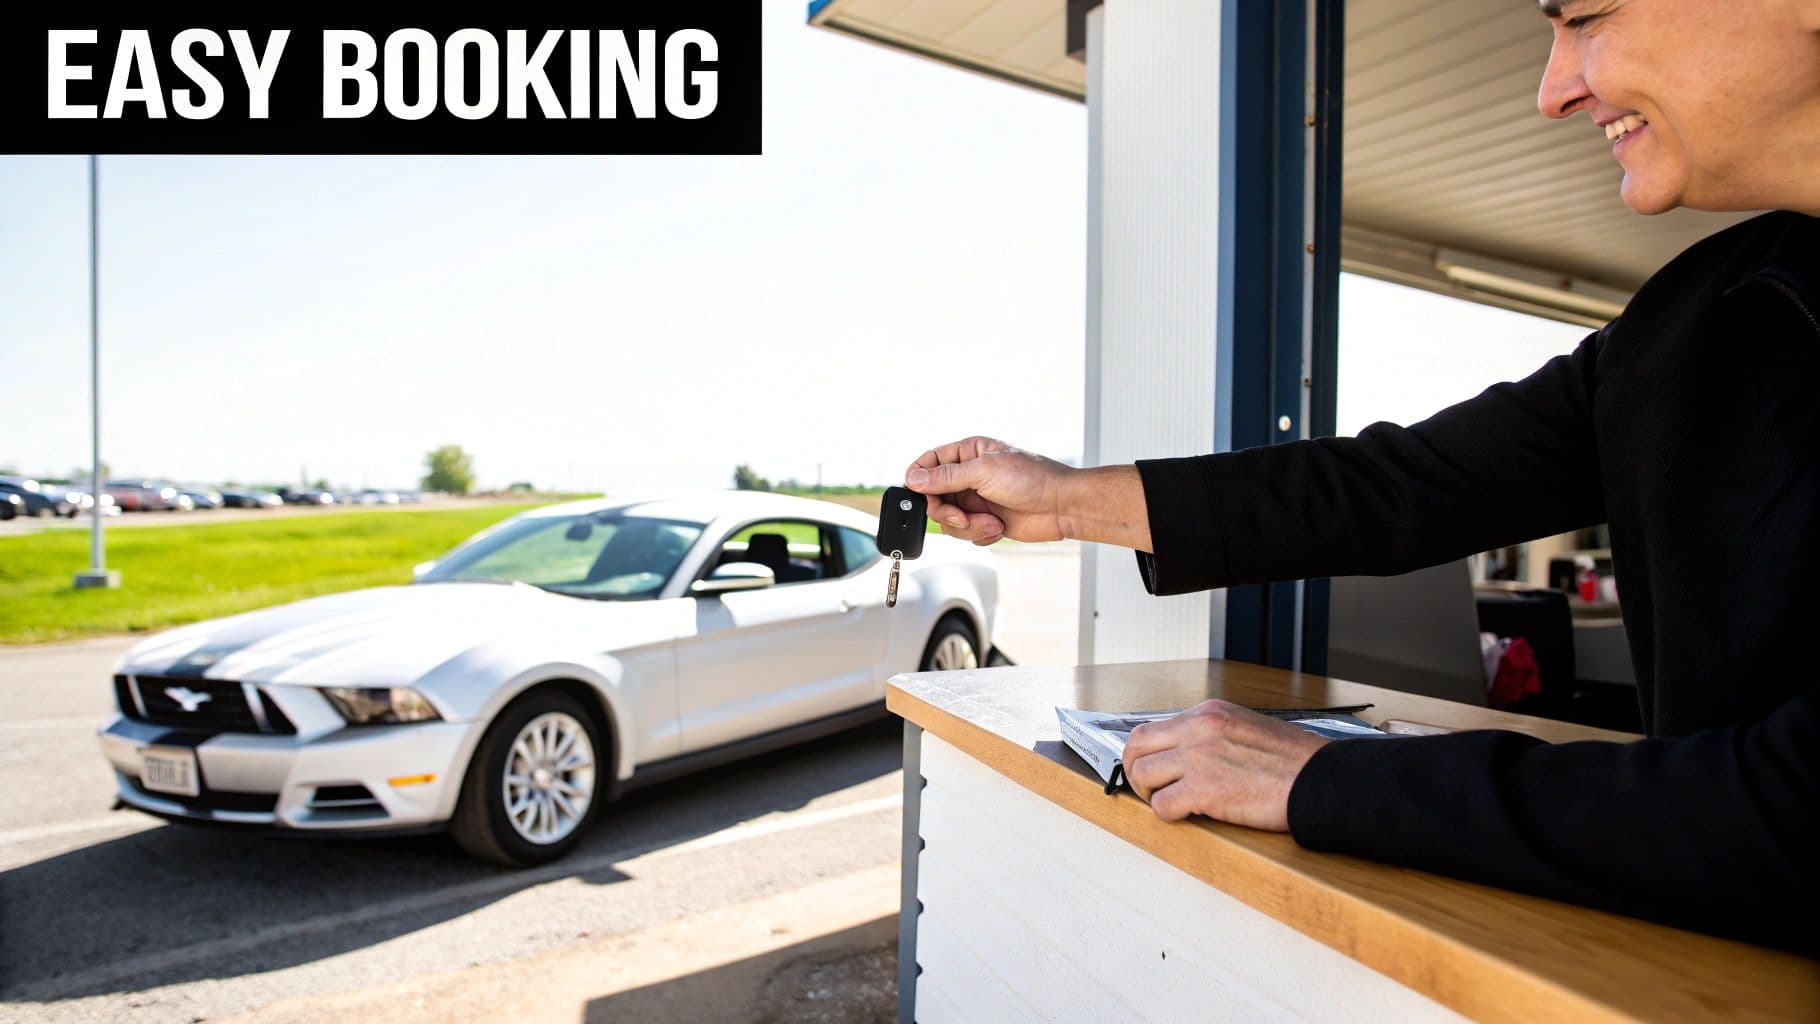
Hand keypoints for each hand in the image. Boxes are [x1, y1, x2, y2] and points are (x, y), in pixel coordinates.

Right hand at [905, 437, 1069, 544]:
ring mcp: (976, 500)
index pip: (929, 462)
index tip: (915, 492)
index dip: (918, 478)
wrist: (1062, 506)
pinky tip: (998, 527)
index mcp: (968, 453)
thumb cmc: (1032, 478)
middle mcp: (969, 476)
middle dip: (946, 512)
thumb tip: (914, 478)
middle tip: (962, 517)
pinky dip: (980, 534)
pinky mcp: (985, 521)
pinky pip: (965, 534)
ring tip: (991, 522)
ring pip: (948, 520)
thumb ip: (946, 476)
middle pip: (934, 497)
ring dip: (967, 526)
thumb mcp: (985, 471)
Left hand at [1122, 700, 1329, 831]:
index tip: (1151, 768)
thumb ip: (1214, 735)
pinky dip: (1168, 815)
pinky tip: (1188, 816)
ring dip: (1150, 794)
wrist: (1322, 780)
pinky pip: (1162, 806)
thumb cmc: (1295, 762)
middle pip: (1136, 745)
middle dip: (1134, 770)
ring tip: (1169, 802)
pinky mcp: (1204, 790)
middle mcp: (1199, 729)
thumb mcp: (1248, 728)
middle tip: (1148, 788)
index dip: (1147, 753)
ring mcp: (1199, 758)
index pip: (1155, 726)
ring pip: (1142, 775)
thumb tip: (1187, 754)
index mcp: (1210, 712)